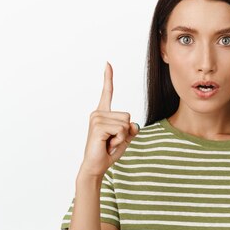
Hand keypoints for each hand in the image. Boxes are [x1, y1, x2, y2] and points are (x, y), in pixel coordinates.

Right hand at [78, 61, 139, 177]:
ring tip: (109, 143)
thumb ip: (131, 128)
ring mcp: (96, 119)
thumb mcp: (125, 137)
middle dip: (125, 132)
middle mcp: (97, 113)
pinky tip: (107, 144)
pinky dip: (119, 140)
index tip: (107, 63)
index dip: (108, 77)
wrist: (96, 166)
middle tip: (112, 141)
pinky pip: (121, 130)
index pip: (107, 92)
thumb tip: (133, 124)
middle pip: (127, 115)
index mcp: (102, 113)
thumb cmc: (108, 151)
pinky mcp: (98, 127)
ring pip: (125, 123)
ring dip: (122, 137)